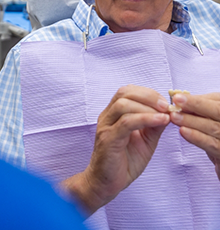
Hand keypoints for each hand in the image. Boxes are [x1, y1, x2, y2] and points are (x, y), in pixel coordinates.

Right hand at [62, 85, 169, 215]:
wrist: (107, 183)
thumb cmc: (124, 161)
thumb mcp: (145, 140)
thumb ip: (153, 126)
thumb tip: (168, 112)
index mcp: (113, 114)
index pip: (127, 92)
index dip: (148, 93)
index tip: (166, 102)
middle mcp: (107, 116)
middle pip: (124, 93)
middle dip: (148, 96)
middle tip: (167, 105)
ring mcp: (106, 127)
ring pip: (123, 105)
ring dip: (147, 106)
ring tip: (165, 114)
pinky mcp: (109, 139)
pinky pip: (126, 123)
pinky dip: (145, 119)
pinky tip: (160, 121)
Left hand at [170, 92, 219, 179]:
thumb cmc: (216, 124)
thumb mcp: (211, 110)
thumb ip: (200, 103)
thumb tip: (181, 98)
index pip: (216, 103)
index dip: (196, 100)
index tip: (177, 97)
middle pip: (217, 112)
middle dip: (195, 107)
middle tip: (175, 105)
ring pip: (212, 128)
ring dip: (191, 121)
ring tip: (174, 117)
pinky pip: (212, 144)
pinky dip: (197, 137)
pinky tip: (183, 131)